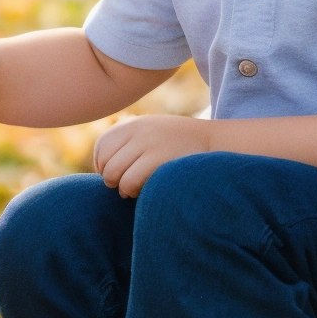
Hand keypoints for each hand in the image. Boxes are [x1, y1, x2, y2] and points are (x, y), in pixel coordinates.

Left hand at [93, 113, 209, 195]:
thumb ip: (129, 141)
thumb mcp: (153, 133)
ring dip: (119, 186)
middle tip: (121, 184)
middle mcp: (138, 131)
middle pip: (106, 160)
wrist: (216, 144)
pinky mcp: (157, 160)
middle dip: (110, 177)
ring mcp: (147, 144)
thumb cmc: (182, 145)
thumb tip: (101, 164)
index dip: (103, 164)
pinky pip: (128, 181)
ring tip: (129, 189)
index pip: (103, 145)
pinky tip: (137, 193)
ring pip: (113, 172)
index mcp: (134, 124)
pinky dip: (128, 190)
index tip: (113, 174)